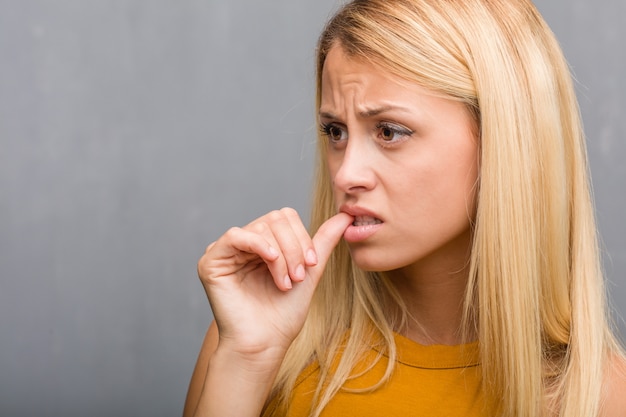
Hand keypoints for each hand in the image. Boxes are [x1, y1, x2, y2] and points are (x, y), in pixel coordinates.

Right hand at [198, 208, 352, 358]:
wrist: (266, 343)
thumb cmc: (284, 314)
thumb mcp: (309, 272)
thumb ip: (323, 242)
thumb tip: (345, 217)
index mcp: (264, 245)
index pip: (284, 217)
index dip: (302, 236)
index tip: (312, 264)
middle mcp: (244, 245)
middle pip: (274, 219)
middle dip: (293, 247)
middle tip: (298, 277)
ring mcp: (226, 252)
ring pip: (260, 228)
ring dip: (281, 256)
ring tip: (285, 282)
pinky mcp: (211, 261)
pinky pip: (236, 236)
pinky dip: (259, 245)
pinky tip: (271, 261)